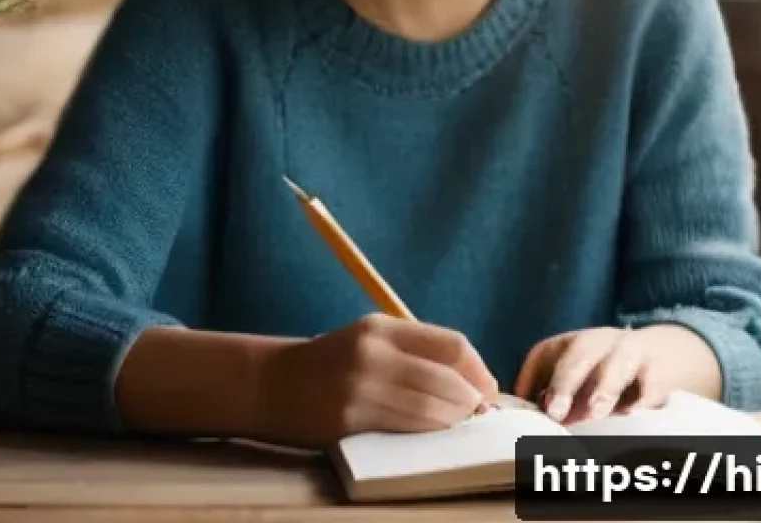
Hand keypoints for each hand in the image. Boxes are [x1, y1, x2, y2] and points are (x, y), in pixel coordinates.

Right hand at [257, 313, 499, 447]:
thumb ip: (413, 352)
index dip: (478, 369)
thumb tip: (471, 379)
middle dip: (472, 399)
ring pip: (431, 407)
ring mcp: (361, 386)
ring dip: (455, 420)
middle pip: (447, 377)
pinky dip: (430, 432)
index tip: (488, 387)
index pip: (451, 344)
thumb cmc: (330, 364)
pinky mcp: (350, 418)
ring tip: (460, 424)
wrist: (272, 384)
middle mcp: (374, 352)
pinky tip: (434, 433)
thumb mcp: (369, 341)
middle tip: (480, 412)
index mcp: (382, 327)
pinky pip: (406, 428)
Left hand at [514, 326, 679, 424]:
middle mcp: (598, 342)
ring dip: (605, 386)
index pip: (544, 354)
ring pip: (617, 362)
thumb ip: (554, 396)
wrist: (664, 352)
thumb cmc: (608, 373)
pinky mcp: (658, 369)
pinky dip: (646, 395)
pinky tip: (637, 410)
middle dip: (565, 382)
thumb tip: (528, 419)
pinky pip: (652, 381)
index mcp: (571, 345)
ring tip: (596, 411)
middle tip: (555, 412)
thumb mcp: (579, 378)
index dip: (532, 378)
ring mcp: (629, 352)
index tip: (524, 404)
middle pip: (578, 354)